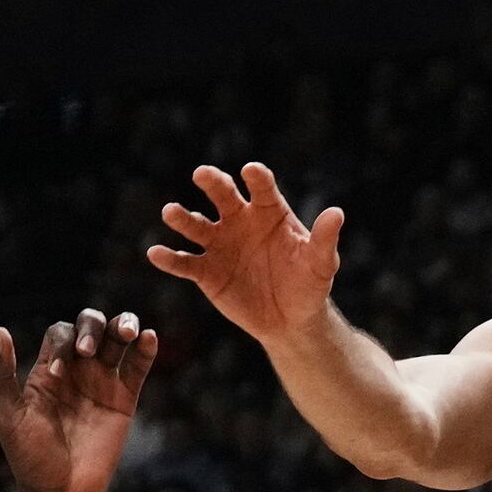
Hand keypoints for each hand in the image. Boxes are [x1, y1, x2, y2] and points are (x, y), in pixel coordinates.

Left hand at [0, 309, 157, 491]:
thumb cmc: (29, 457)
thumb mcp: (8, 415)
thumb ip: (3, 374)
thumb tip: (1, 331)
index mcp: (48, 371)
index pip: (61, 334)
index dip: (63, 344)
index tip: (58, 376)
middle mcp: (77, 371)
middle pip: (90, 326)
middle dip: (92, 327)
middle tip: (88, 352)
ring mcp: (102, 383)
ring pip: (117, 339)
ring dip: (123, 325)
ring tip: (128, 331)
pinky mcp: (124, 399)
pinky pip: (138, 368)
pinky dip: (146, 349)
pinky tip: (147, 337)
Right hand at [147, 164, 341, 343]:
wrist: (290, 320)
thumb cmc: (309, 285)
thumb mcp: (321, 263)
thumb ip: (324, 239)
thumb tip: (336, 213)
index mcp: (269, 211)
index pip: (261, 187)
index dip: (256, 178)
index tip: (251, 171)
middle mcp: (239, 221)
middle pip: (222, 195)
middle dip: (212, 183)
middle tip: (202, 174)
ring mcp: (220, 244)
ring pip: (196, 225)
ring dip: (182, 217)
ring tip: (171, 212)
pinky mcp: (206, 272)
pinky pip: (184, 262)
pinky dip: (168, 257)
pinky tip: (155, 253)